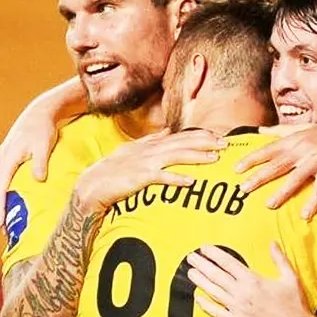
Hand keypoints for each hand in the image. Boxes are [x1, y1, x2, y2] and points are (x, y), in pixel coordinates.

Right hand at [0, 79, 84, 225]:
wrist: (40, 112)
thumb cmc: (43, 129)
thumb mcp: (44, 145)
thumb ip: (40, 163)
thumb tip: (38, 179)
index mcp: (6, 159)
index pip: (0, 189)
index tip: (0, 224)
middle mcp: (0, 160)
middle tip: (4, 232)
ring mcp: (2, 159)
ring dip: (1, 203)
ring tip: (7, 222)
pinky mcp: (7, 159)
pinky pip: (3, 180)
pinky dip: (5, 194)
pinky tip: (12, 203)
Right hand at [71, 130, 225, 213]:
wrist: (91, 186)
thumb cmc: (112, 171)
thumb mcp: (132, 151)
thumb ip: (151, 140)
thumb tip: (168, 131)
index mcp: (149, 144)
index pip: (179, 136)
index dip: (199, 135)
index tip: (218, 136)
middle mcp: (148, 150)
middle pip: (182, 142)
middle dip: (204, 142)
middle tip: (225, 143)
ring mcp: (144, 163)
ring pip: (175, 156)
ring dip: (196, 156)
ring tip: (215, 158)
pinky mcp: (138, 178)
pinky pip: (161, 178)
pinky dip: (176, 179)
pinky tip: (190, 182)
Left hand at [185, 243, 314, 316]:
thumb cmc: (294, 305)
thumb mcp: (290, 278)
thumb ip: (279, 259)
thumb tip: (273, 243)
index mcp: (253, 280)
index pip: (228, 263)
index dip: (214, 255)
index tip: (204, 249)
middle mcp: (242, 293)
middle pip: (216, 275)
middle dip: (202, 265)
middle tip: (191, 257)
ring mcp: (237, 309)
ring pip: (213, 292)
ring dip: (200, 281)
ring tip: (190, 273)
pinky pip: (217, 313)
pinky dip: (206, 305)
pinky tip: (197, 298)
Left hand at [235, 119, 316, 219]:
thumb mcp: (304, 129)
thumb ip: (281, 131)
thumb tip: (260, 131)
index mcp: (294, 140)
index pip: (268, 150)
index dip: (252, 159)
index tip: (236, 169)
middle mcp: (304, 148)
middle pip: (277, 164)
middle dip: (259, 176)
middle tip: (243, 188)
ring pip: (296, 177)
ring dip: (282, 192)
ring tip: (269, 204)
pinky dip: (313, 201)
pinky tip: (304, 215)